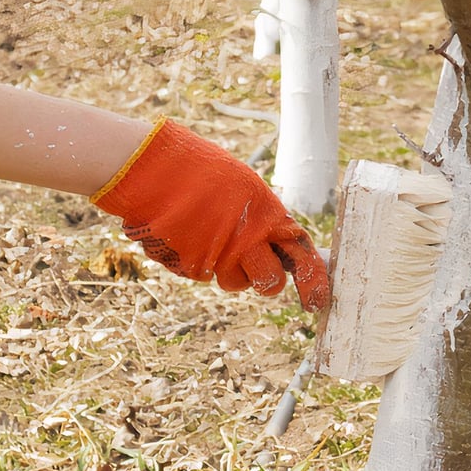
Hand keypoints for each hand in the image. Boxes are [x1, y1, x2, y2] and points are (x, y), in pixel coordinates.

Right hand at [92, 119, 329, 310]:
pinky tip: (186, 234)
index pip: (302, 255)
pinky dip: (197, 259)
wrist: (153, 169)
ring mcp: (217, 257)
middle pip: (270, 283)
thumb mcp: (244, 187)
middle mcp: (246, 241)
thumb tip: (275, 242)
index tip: (316, 301)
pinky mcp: (189, 268)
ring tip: (210, 236)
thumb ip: (262, 218)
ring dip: (227, 268)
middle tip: (255, 269)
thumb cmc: (200, 169)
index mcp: (267, 215)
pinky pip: (202, 274)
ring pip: (233, 282)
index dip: (313, 282)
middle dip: (265, 282)